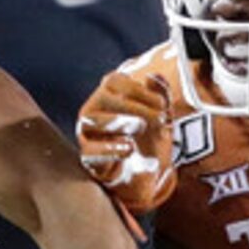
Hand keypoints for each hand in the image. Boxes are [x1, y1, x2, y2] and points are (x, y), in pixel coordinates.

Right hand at [78, 62, 180, 212]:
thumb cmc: (149, 137)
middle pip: (103, 97)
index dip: (139, 89)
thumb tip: (153, 76)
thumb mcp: (161, 116)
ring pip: (92, 120)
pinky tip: (130, 148)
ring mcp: (86, 132)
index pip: (114, 81)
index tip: (162, 104)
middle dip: (134, 106)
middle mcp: (93, 109)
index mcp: (108, 94)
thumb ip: (160, 95)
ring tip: (142, 127)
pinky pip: (90, 150)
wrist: (143, 172)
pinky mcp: (87, 155)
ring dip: (121, 122)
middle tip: (159, 117)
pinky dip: (110, 148)